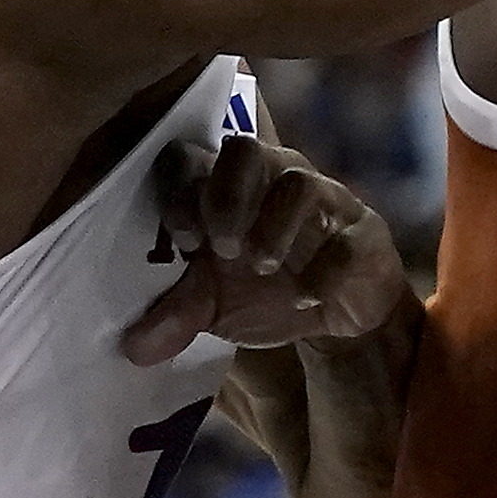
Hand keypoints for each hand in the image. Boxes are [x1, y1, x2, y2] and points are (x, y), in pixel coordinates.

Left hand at [121, 134, 406, 366]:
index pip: (193, 158)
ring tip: (263, 269)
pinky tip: (306, 298)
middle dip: (226, 197)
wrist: (336, 314)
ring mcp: (325, 202)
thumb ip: (175, 315)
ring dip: (272, 227)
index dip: (182, 193)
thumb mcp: (213, 305)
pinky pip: (346, 238)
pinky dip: (322, 271)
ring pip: (299, 183)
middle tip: (224, 249)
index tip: (184, 242)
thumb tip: (132, 347)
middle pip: (245, 149)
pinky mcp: (364, 234)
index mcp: (230, 189)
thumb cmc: (266, 291)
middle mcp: (275, 181)